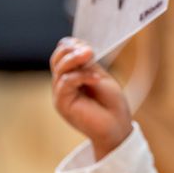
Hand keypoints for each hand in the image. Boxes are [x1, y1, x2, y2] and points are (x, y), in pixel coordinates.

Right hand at [50, 37, 132, 159]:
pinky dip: (81, 76)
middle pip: (57, 59)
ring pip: (59, 69)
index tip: (89, 46)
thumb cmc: (111, 104)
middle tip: (89, 50)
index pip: (63, 54)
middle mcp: (63, 84)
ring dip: (76, 59)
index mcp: (72, 76)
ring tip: (91, 55)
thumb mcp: (100, 77)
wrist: (117, 127)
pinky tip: (96, 78)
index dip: (73, 45)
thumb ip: (88, 65)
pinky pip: (66, 82)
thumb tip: (78, 47)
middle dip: (71, 50)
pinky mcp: (62, 103)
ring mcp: (60, 94)